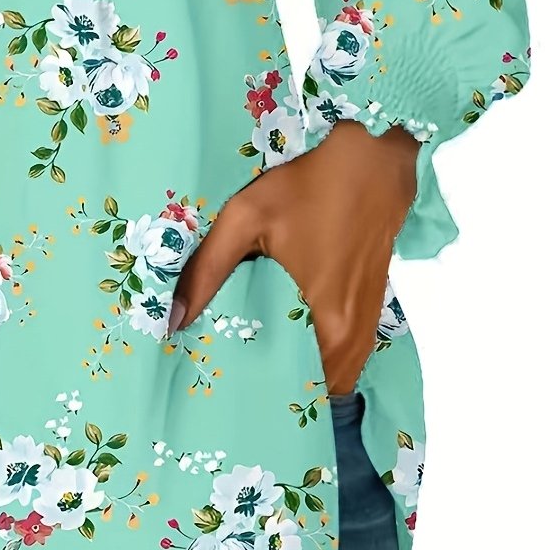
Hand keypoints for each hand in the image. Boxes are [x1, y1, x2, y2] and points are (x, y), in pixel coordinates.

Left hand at [166, 119, 420, 395]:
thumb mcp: (245, 219)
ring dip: (300, 372)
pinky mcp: (373, 307)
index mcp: (325, 320)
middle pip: (313, 385)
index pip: (292, 383)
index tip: (224, 389)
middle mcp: (353, 333)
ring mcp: (368, 322)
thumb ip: (208, 270)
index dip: (257, 389)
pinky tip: (285, 337)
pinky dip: (317, 353)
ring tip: (255, 364)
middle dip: (276, 385)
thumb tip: (175, 320)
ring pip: (332, 372)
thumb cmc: (308, 186)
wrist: (373, 159)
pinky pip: (345, 352)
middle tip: (233, 379)